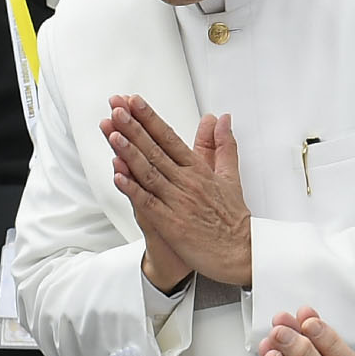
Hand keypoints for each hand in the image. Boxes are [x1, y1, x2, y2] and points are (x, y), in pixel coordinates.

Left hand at [102, 95, 251, 286]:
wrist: (241, 253)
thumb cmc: (233, 219)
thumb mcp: (230, 175)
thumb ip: (222, 145)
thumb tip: (221, 119)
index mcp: (198, 170)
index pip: (170, 138)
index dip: (150, 119)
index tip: (134, 102)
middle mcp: (187, 182)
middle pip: (156, 150)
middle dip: (134, 128)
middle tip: (117, 109)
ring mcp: (178, 202)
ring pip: (149, 172)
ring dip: (129, 152)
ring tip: (113, 133)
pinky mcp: (172, 224)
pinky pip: (149, 203)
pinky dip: (133, 189)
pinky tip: (119, 176)